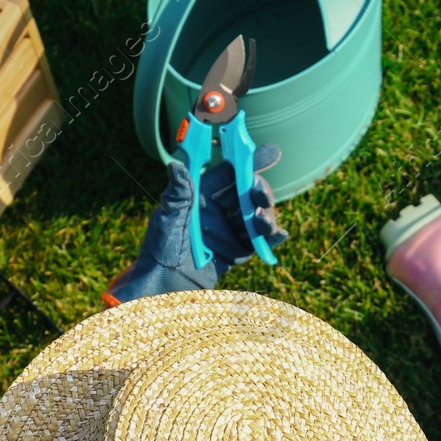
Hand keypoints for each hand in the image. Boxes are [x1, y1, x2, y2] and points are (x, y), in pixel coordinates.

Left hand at [103, 145, 288, 305]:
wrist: (167, 286)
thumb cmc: (161, 250)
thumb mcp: (168, 219)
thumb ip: (178, 193)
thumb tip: (176, 164)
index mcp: (201, 196)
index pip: (228, 173)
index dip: (247, 162)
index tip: (268, 153)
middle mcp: (217, 211)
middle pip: (246, 193)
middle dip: (259, 192)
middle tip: (262, 198)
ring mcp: (229, 230)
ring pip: (256, 215)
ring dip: (265, 216)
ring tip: (263, 223)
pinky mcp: (237, 251)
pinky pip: (259, 240)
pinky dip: (271, 237)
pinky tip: (278, 235)